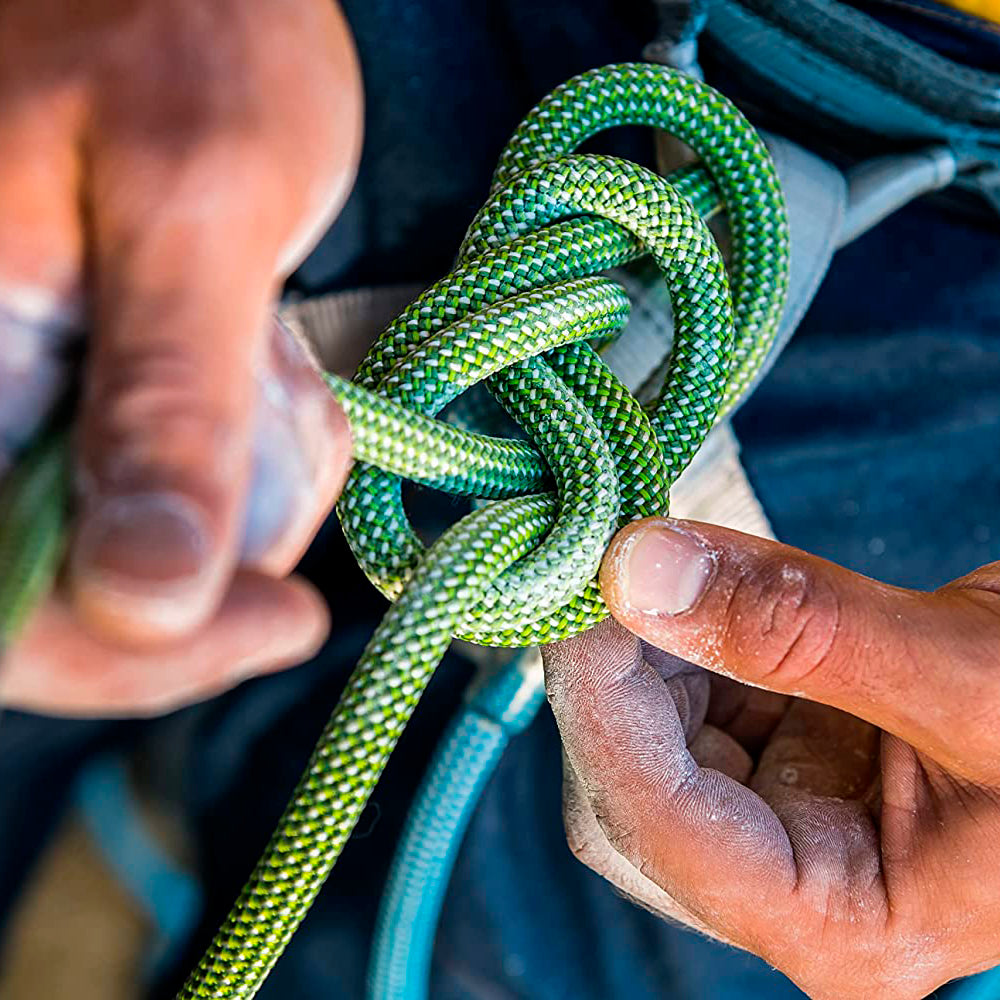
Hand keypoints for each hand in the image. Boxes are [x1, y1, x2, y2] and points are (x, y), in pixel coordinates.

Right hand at [0, 0, 362, 713]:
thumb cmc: (188, 29)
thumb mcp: (198, 209)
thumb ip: (166, 405)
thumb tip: (141, 601)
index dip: (134, 656)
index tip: (286, 622)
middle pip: (68, 589)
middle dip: (211, 542)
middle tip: (285, 416)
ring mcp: (22, 396)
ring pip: (131, 539)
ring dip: (235, 483)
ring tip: (269, 358)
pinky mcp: (78, 385)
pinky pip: (161, 479)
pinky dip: (236, 452)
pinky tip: (259, 360)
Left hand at [544, 517, 999, 998]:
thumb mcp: (975, 685)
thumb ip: (800, 630)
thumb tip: (637, 567)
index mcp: (844, 928)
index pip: (659, 824)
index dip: (601, 702)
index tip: (580, 586)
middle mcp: (801, 886)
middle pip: (636, 793)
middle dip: (616, 675)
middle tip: (611, 558)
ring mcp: (796, 820)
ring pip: (659, 739)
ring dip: (648, 645)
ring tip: (663, 556)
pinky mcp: (801, 755)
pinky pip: (705, 698)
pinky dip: (691, 633)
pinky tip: (706, 581)